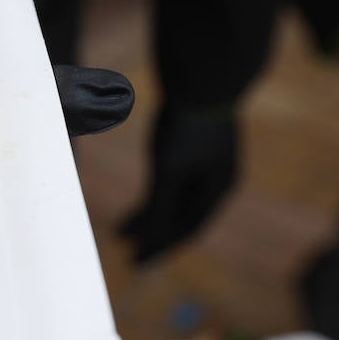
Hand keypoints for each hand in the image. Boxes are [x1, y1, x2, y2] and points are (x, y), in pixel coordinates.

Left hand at [123, 103, 238, 263]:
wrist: (200, 76)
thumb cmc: (184, 124)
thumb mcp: (169, 169)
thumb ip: (161, 205)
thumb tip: (153, 240)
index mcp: (217, 189)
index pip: (186, 229)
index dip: (160, 248)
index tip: (136, 263)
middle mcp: (216, 180)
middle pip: (181, 217)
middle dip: (153, 235)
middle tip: (125, 251)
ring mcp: (207, 163)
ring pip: (175, 200)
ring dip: (150, 216)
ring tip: (121, 231)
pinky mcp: (193, 147)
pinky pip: (172, 181)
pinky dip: (154, 194)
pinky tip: (140, 203)